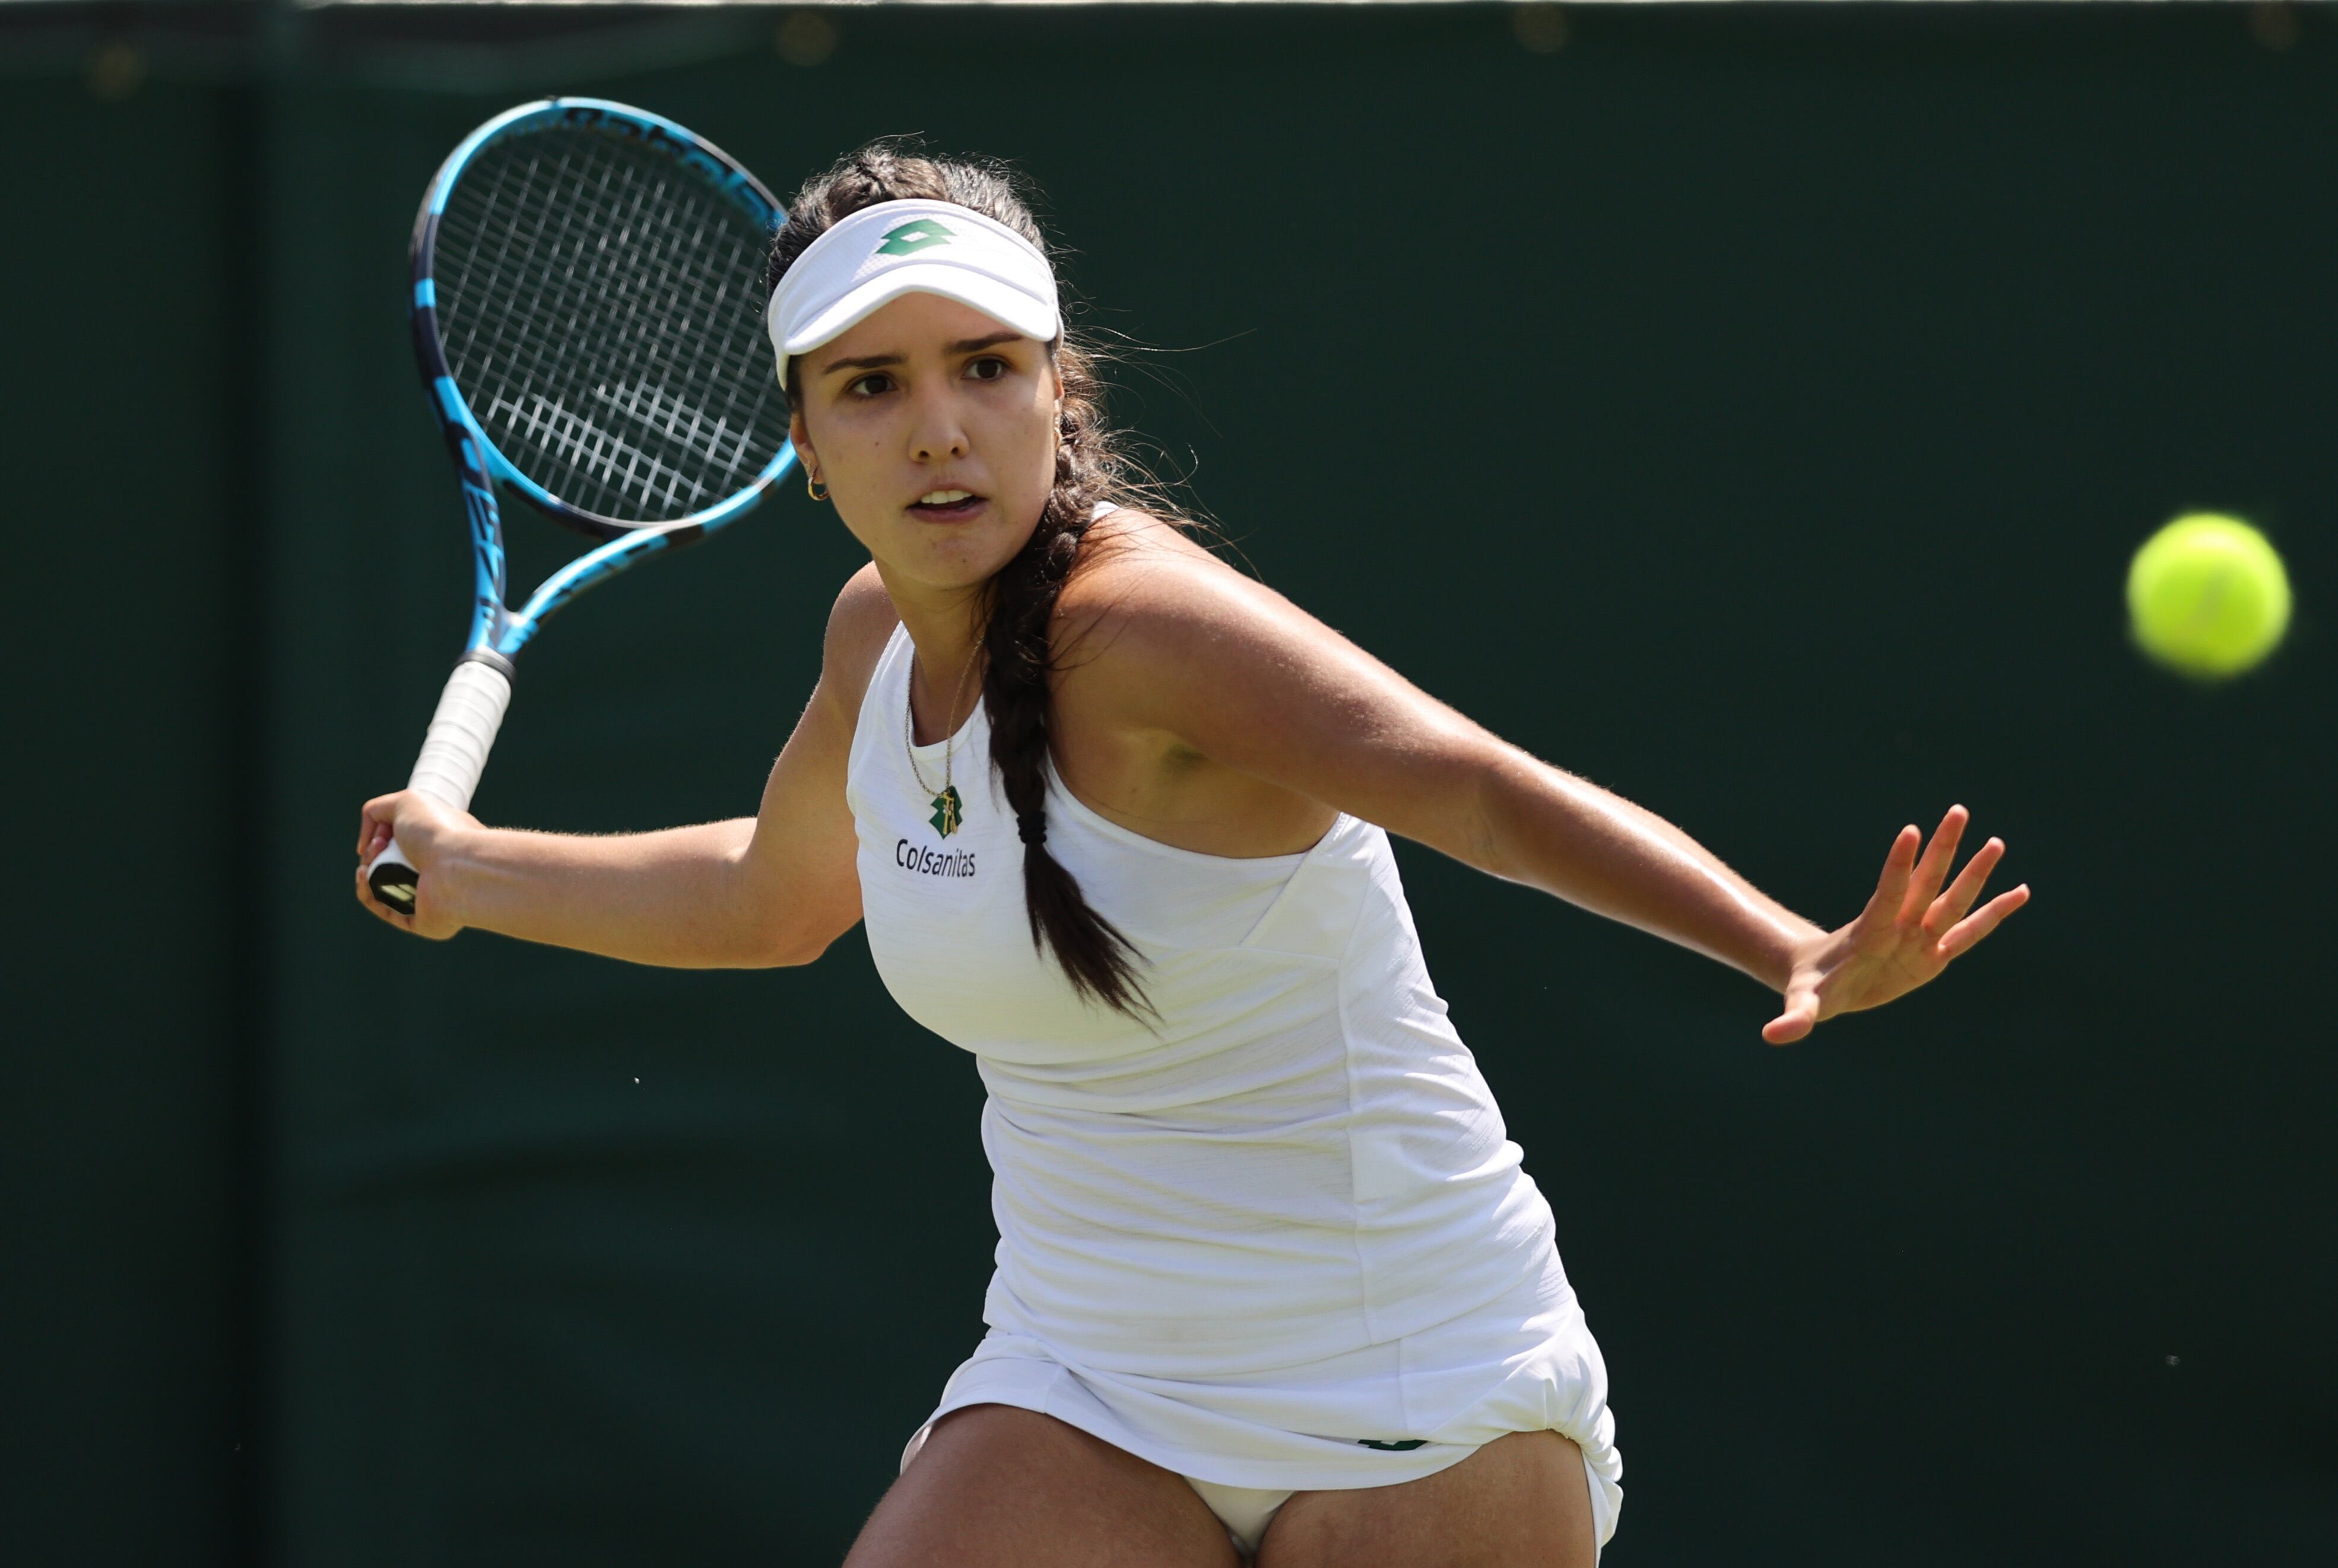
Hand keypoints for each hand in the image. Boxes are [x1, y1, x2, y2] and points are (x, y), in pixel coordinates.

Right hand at [354, 789, 477, 939]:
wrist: (455, 867)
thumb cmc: (435, 832)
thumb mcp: (405, 803)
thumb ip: (378, 810)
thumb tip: (371, 838)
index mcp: (443, 843)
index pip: (407, 841)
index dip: (384, 835)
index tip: (381, 833)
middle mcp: (440, 870)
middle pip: (392, 863)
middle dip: (374, 853)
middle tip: (377, 847)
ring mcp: (431, 896)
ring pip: (385, 887)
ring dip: (367, 873)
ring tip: (368, 863)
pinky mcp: (422, 920)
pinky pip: (387, 910)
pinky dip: (368, 893)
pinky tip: (363, 877)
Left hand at [1764, 804, 2028, 1044]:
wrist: (1827, 985)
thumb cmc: (1813, 990)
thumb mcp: (1803, 1003)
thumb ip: (1795, 1017)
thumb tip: (1772, 1035)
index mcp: (1870, 932)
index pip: (1887, 893)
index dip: (1897, 866)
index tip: (1910, 831)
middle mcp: (1899, 927)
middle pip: (1925, 883)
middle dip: (1941, 850)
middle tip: (1958, 811)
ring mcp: (1919, 938)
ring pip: (1952, 900)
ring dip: (1974, 874)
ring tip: (1996, 842)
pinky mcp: (1934, 955)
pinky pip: (1970, 932)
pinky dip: (1994, 914)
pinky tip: (2020, 892)